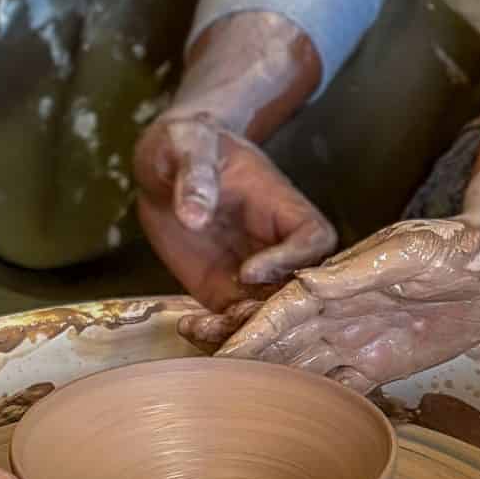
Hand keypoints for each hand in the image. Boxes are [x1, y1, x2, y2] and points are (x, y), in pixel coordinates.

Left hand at [135, 112, 335, 324]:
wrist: (164, 167)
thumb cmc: (187, 143)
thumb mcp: (188, 145)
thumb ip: (195, 175)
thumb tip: (194, 214)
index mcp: (283, 206)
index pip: (315, 240)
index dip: (290, 259)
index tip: (248, 270)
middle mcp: (276, 245)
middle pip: (299, 288)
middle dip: (273, 311)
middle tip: (231, 317)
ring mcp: (252, 274)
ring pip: (269, 315)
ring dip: (245, 330)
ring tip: (207, 327)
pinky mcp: (224, 292)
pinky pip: (233, 323)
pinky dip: (218, 335)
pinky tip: (191, 329)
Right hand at [213, 160, 479, 383]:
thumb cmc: (456, 244)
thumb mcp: (409, 250)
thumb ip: (358, 271)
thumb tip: (306, 284)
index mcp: (340, 281)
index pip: (284, 309)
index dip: (250, 330)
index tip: (220, 352)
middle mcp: (341, 312)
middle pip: (280, 338)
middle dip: (241, 352)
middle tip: (196, 370)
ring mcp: (360, 338)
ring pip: (302, 364)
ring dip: (268, 379)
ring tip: (227, 398)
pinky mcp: (385, 362)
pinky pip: (341, 386)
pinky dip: (313, 401)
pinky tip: (289, 419)